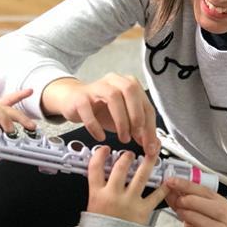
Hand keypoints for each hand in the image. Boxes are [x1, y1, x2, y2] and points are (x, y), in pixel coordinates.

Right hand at [41, 74, 159, 155]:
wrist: (73, 101)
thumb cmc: (101, 108)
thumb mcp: (124, 118)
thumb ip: (139, 129)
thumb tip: (153, 144)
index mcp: (128, 84)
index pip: (145, 103)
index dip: (150, 125)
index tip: (150, 144)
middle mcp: (113, 81)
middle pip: (130, 90)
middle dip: (137, 115)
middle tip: (137, 135)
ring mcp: (95, 88)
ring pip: (113, 97)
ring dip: (121, 120)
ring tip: (123, 138)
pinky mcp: (80, 98)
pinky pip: (88, 110)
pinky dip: (96, 126)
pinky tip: (100, 136)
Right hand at [86, 146, 167, 224]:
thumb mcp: (91, 208)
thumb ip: (96, 192)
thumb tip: (99, 179)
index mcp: (97, 193)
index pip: (96, 167)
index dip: (100, 154)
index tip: (105, 149)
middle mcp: (113, 194)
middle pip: (120, 167)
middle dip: (126, 156)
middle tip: (130, 154)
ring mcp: (129, 201)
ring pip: (140, 175)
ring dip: (147, 163)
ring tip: (151, 155)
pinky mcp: (143, 210)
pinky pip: (156, 196)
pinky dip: (163, 188)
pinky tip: (168, 180)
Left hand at [165, 178, 226, 226]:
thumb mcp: (199, 216)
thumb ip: (184, 203)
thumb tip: (170, 189)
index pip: (211, 194)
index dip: (191, 187)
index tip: (174, 182)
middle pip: (220, 211)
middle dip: (196, 202)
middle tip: (179, 200)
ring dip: (197, 217)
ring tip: (181, 212)